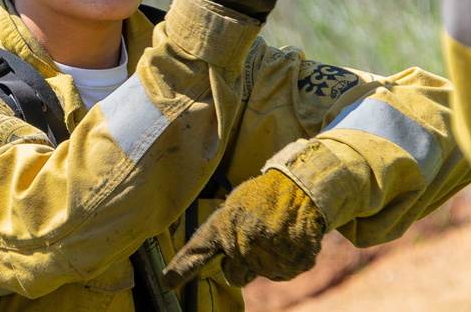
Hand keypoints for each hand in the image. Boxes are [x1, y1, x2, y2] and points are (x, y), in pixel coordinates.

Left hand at [162, 169, 325, 287]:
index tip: (167, 283)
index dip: (179, 270)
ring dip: (267, 260)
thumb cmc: (266, 194)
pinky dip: (288, 259)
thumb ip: (223, 231)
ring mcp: (266, 258)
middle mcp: (242, 246)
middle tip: (255, 242)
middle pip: (234, 276)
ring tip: (277, 232)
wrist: (303, 186)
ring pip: (261, 274)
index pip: (197, 252)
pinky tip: (291, 237)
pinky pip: (284, 272)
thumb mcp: (236, 205)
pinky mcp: (290, 265)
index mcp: (224, 227)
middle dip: (241, 265)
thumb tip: (216, 254)